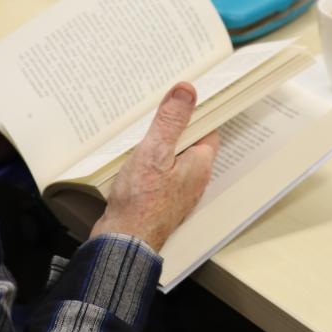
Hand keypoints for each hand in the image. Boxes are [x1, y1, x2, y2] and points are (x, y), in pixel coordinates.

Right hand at [91, 84, 218, 251]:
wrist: (124, 241)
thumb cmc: (142, 202)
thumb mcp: (156, 151)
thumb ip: (171, 120)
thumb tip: (187, 91)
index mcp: (199, 164)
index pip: (207, 128)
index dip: (196, 110)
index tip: (182, 95)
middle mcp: (193, 178)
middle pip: (189, 141)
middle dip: (175, 124)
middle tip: (158, 107)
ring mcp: (177, 190)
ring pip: (173, 157)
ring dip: (160, 143)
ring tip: (142, 127)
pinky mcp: (159, 198)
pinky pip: (159, 172)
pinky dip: (150, 160)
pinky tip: (134, 156)